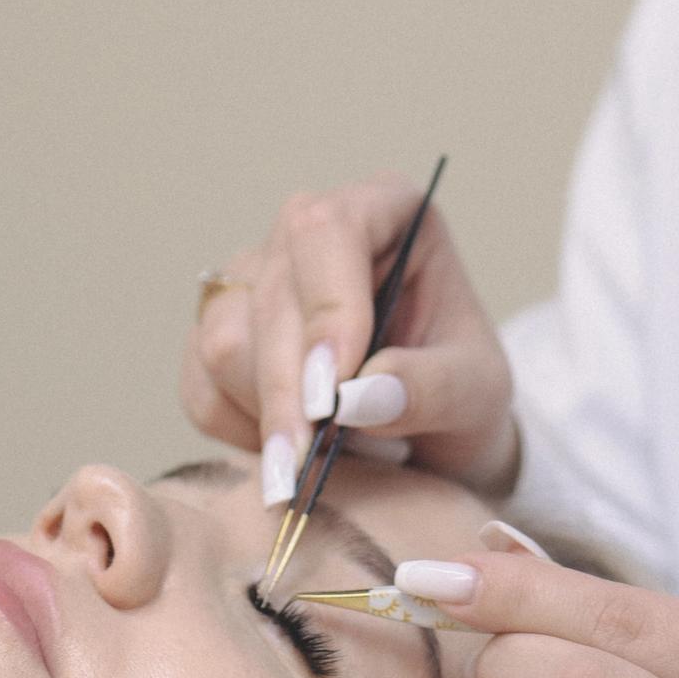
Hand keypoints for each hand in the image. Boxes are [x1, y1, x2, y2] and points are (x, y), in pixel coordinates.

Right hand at [182, 173, 519, 498]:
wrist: (435, 430)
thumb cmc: (462, 389)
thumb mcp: (477, 393)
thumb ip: (430, 388)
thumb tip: (356, 399)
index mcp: (386, 210)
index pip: (329, 230)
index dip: (325, 309)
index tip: (332, 395)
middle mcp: (309, 233)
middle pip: (270, 294)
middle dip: (287, 391)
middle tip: (306, 468)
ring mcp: (256, 276)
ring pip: (224, 342)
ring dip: (267, 415)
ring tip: (323, 458)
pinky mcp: (221, 329)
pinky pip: (200, 385)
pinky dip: (239, 432)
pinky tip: (292, 450)